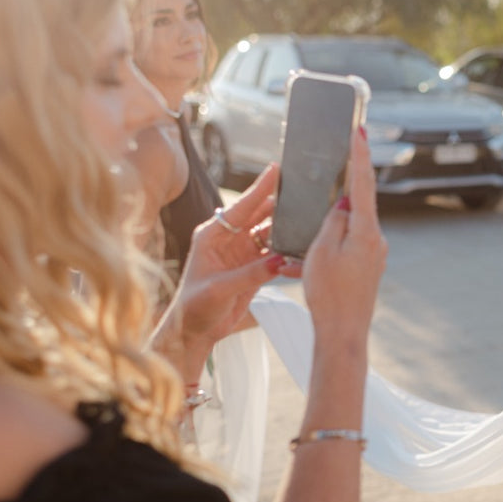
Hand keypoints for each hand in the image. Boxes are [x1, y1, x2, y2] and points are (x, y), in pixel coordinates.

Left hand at [153, 165, 287, 379]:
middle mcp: (229, 240)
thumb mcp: (219, 289)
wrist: (194, 332)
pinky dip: (288, 253)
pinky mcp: (254, 269)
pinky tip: (302, 249)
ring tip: (308, 219)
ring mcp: (243, 253)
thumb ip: (251, 274)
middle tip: (303, 191)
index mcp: (212, 235)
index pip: (241, 207)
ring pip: (270, 233)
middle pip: (259, 215)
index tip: (277, 170)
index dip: (260, 189)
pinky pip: (276, 255)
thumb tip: (280, 260)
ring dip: (287, 229)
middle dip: (279, 203)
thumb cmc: (194, 307)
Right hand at [303, 127, 387, 349]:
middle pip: (360, 203)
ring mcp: (375, 255)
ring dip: (336, 219)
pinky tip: (318, 249)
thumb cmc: (329, 294)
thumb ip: (333, 221)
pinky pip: (351, 244)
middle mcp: (377, 240)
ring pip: (353, 226)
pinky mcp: (369, 268)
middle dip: (347, 183)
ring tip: (320, 214)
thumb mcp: (321, 250)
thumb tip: (344, 204)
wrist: (343, 333)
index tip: (360, 129)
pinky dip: (335, 240)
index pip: (363, 183)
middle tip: (341, 156)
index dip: (360, 154)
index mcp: (366, 231)